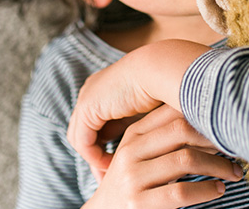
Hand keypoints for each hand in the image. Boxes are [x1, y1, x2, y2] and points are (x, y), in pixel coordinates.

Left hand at [68, 39, 210, 173]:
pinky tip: (110, 167)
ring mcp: (86, 99)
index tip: (121, 168)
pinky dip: (94, 157)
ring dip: (95, 160)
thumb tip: (157, 146)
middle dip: (97, 157)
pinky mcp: (86, 109)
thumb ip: (147, 124)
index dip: (107, 147)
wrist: (161, 69)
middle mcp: (92, 92)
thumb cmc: (167, 86)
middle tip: (110, 179)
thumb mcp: (153, 109)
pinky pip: (82, 142)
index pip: (99, 124)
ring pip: (81, 139)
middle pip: (87, 132)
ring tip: (112, 176)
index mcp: (107, 88)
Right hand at [81, 105, 241, 208]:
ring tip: (233, 172)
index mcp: (134, 135)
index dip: (203, 115)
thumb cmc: (131, 183)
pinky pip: (182, 192)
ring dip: (218, 166)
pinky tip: (218, 190)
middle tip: (234, 147)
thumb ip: (163, 136)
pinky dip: (207, 190)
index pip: (172, 113)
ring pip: (185, 160)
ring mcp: (132, 178)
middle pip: (182, 130)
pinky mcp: (138, 204)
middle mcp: (130, 152)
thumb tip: (208, 119)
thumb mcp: (139, 155)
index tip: (225, 124)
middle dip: (213, 138)